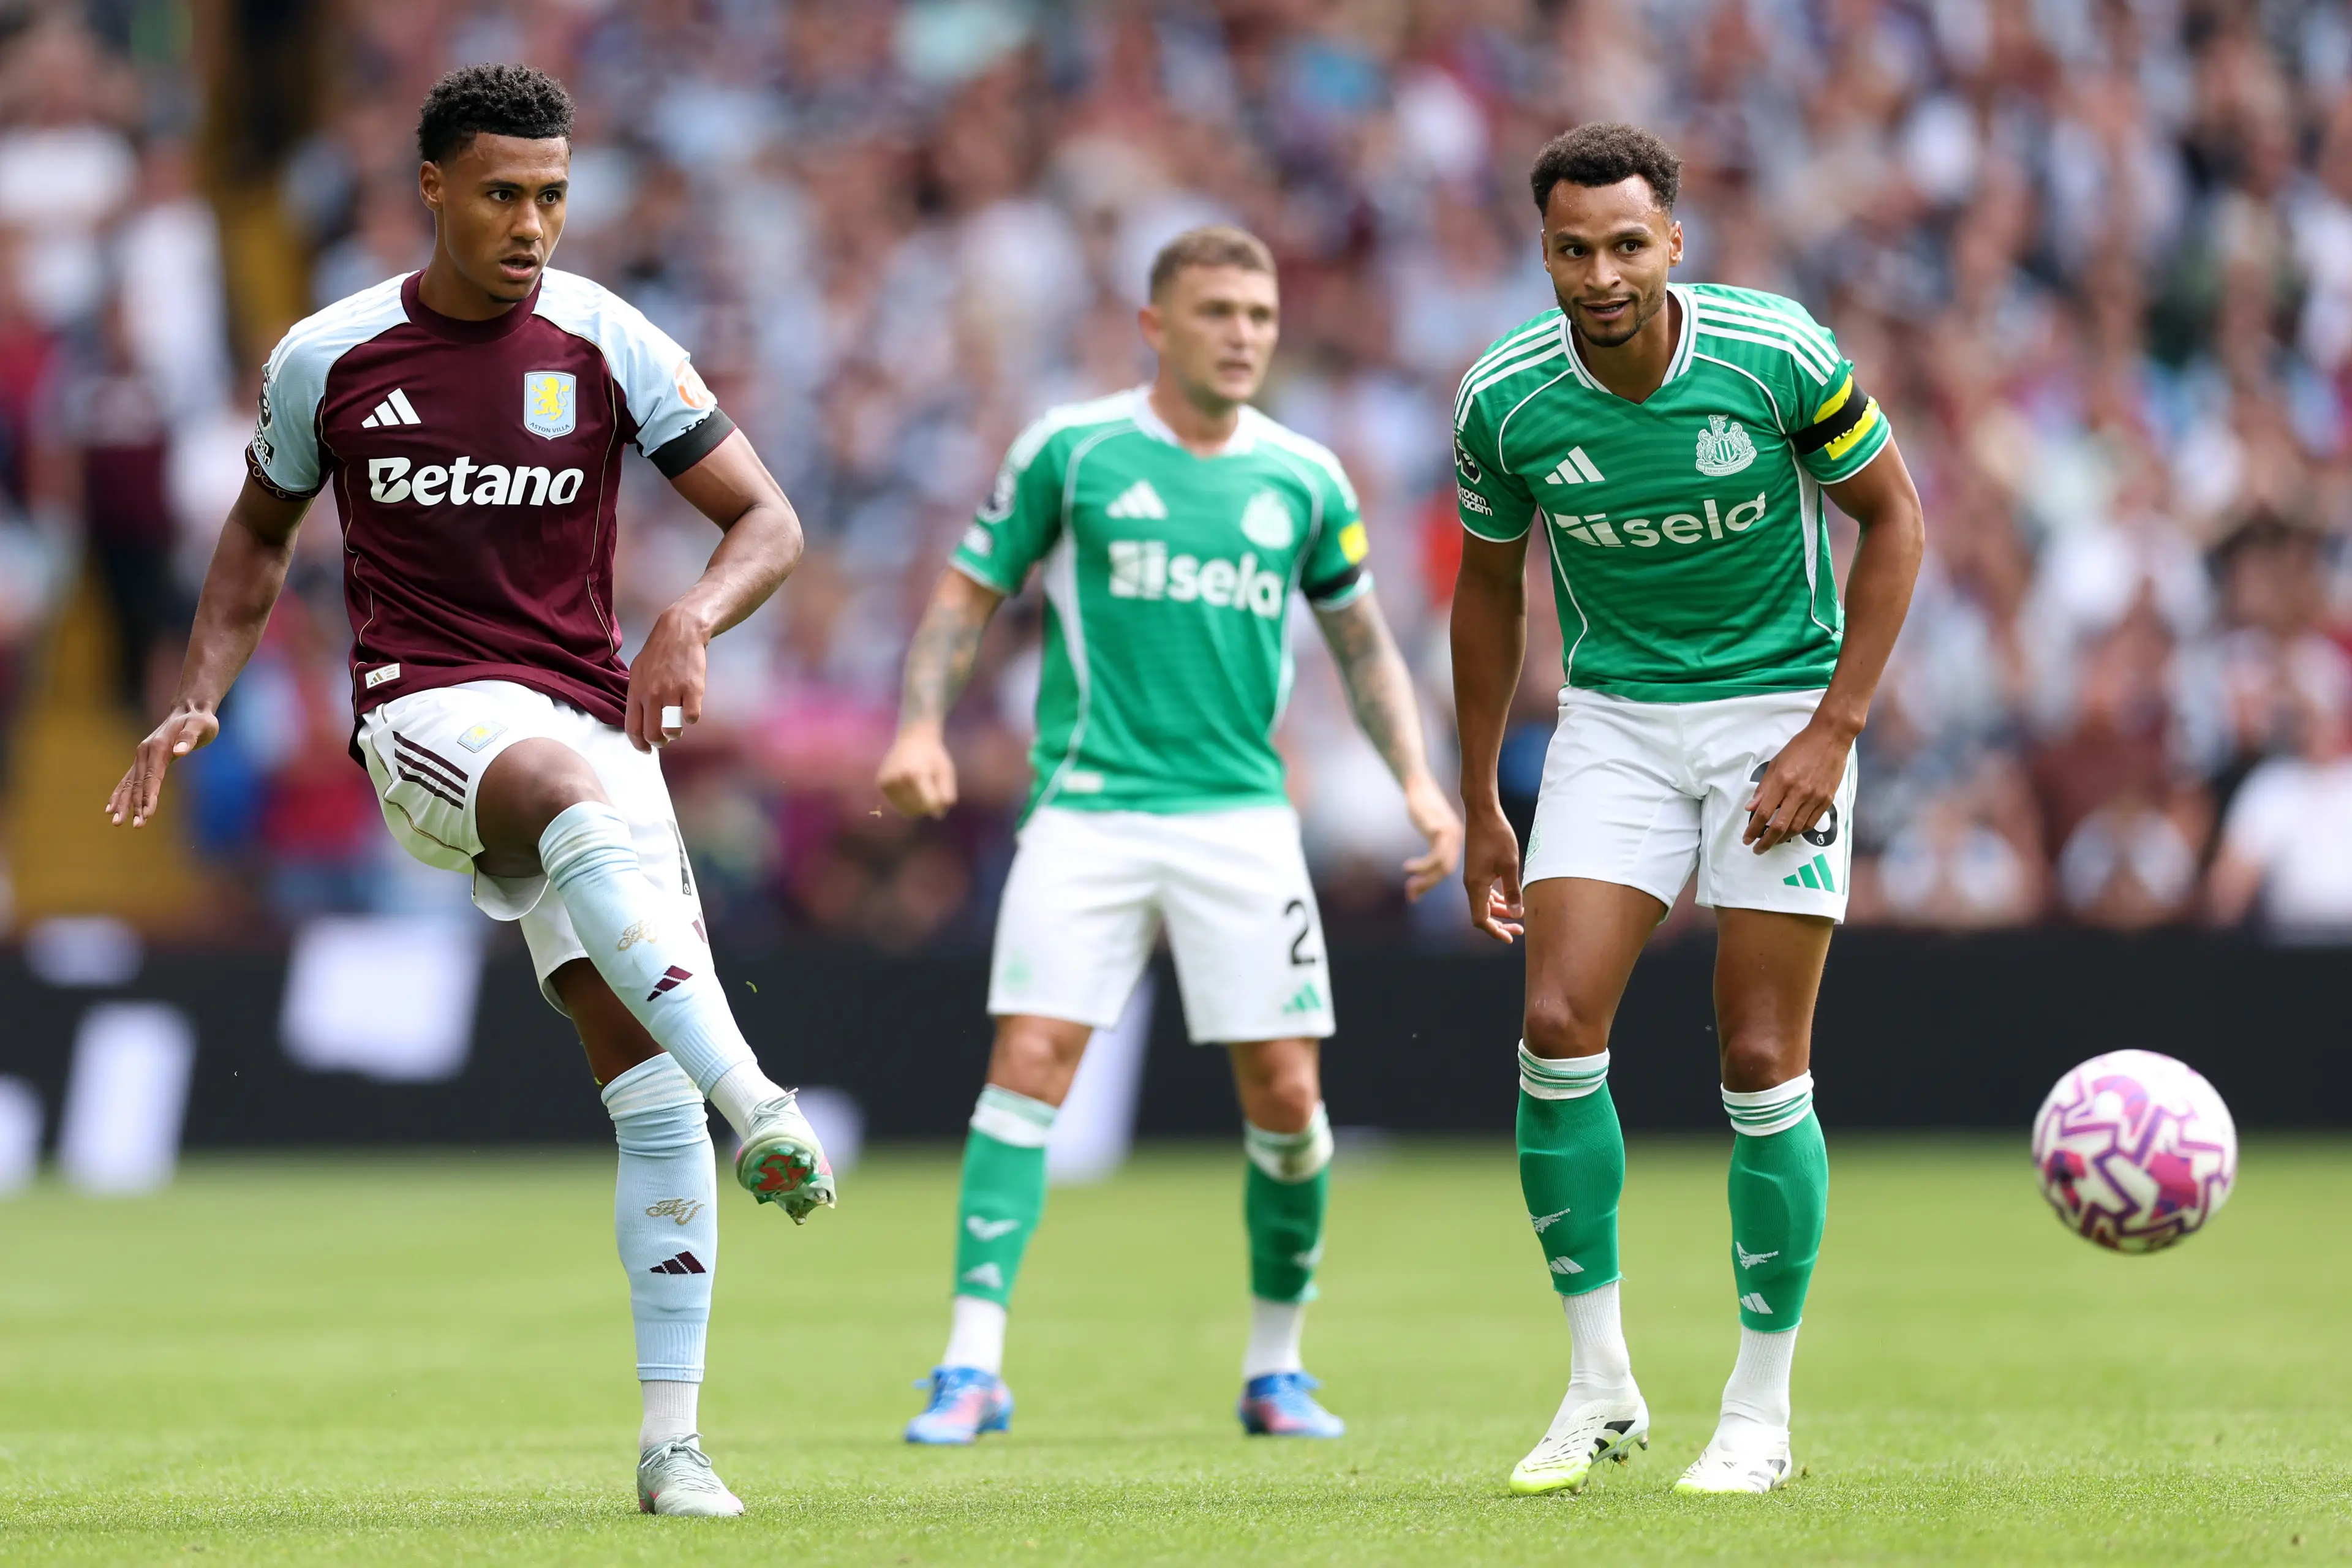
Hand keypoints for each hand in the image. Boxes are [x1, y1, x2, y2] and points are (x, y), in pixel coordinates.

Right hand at [106, 705, 219, 827]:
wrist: (190, 710)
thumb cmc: (199, 720)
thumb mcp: (201, 726)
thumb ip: (190, 738)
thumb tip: (180, 751)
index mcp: (158, 746)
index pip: (152, 777)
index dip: (149, 796)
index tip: (147, 814)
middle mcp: (145, 752)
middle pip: (137, 783)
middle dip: (134, 805)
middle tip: (132, 825)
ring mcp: (142, 756)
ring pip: (129, 783)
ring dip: (123, 803)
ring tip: (117, 822)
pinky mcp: (144, 760)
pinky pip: (129, 780)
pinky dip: (121, 793)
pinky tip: (112, 807)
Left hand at [626, 605, 709, 752]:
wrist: (680, 632)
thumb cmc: (659, 653)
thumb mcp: (638, 672)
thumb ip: (637, 696)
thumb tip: (639, 720)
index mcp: (636, 691)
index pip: (633, 728)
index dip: (639, 744)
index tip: (646, 749)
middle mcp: (651, 694)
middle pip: (652, 734)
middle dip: (659, 743)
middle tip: (664, 740)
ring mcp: (671, 692)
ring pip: (672, 730)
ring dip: (676, 732)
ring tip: (678, 724)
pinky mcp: (692, 690)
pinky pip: (692, 717)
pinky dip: (692, 717)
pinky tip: (690, 708)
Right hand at [877, 727, 957, 817]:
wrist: (913, 737)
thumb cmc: (933, 755)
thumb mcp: (946, 772)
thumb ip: (946, 793)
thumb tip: (938, 816)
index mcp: (915, 774)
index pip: (928, 804)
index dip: (938, 806)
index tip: (943, 801)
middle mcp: (897, 778)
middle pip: (916, 809)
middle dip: (927, 807)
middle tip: (933, 794)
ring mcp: (886, 781)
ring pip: (905, 809)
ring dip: (916, 806)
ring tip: (922, 790)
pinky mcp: (880, 783)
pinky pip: (896, 803)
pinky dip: (906, 801)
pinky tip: (911, 788)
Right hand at [1399, 774, 1463, 901]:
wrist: (1418, 786)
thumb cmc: (1420, 809)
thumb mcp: (1427, 830)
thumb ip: (1427, 848)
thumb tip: (1421, 867)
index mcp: (1454, 841)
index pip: (1446, 869)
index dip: (1430, 883)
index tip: (1414, 895)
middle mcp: (1455, 839)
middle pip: (1446, 870)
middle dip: (1427, 885)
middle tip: (1410, 895)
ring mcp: (1449, 834)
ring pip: (1442, 866)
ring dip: (1425, 880)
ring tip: (1409, 887)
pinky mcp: (1439, 829)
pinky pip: (1434, 855)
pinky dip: (1422, 866)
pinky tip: (1408, 869)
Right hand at [1461, 802, 1523, 942]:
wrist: (1482, 813)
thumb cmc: (1497, 837)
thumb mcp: (1510, 865)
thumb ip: (1513, 891)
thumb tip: (1516, 914)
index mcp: (1476, 886)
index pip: (1481, 920)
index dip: (1495, 932)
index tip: (1511, 938)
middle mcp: (1471, 884)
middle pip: (1482, 914)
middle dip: (1499, 925)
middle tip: (1518, 930)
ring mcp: (1473, 876)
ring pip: (1483, 903)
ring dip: (1498, 911)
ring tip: (1517, 915)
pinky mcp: (1476, 868)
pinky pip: (1484, 891)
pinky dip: (1495, 899)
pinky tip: (1508, 898)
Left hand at [1743, 719, 1851, 852]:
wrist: (1830, 738)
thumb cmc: (1801, 748)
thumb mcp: (1776, 764)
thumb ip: (1764, 788)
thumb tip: (1751, 808)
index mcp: (1783, 781)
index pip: (1764, 813)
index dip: (1753, 829)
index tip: (1747, 838)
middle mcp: (1799, 792)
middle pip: (1780, 826)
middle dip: (1766, 841)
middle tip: (1757, 849)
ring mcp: (1815, 797)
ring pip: (1796, 828)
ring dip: (1782, 838)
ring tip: (1773, 841)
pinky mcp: (1827, 799)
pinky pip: (1811, 822)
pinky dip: (1799, 830)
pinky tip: (1791, 832)